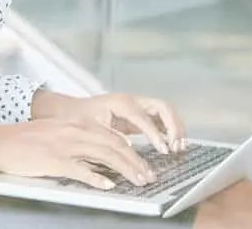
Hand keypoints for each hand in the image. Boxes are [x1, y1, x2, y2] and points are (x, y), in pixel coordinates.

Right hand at [0, 119, 156, 189]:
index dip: (133, 152)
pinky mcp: (55, 161)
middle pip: (115, 146)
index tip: (144, 165)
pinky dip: (97, 178)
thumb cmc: (28, 140)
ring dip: (126, 170)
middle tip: (149, 176)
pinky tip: (109, 185)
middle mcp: (76, 131)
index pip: (114, 136)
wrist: (2, 142)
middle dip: (136, 162)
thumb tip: (101, 157)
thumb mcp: (59, 132)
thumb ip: (81, 140)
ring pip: (105, 156)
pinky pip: (81, 170)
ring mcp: (67, 146)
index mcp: (79, 124)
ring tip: (139, 181)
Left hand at [34, 90, 185, 154]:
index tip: (164, 150)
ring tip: (178, 147)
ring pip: (165, 111)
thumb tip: (128, 145)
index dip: (156, 134)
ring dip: (175, 127)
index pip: (145, 117)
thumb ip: (110, 135)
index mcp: (122, 103)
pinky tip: (171, 144)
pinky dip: (170, 129)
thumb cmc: (80, 119)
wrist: (72, 111)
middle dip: (174, 126)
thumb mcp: (92, 128)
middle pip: (163, 107)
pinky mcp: (139, 114)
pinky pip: (161, 118)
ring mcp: (138, 106)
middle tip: (176, 147)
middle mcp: (133, 101)